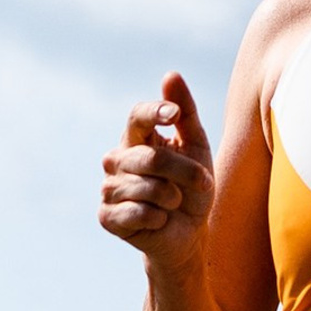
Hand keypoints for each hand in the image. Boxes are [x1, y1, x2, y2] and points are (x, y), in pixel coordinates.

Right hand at [99, 73, 215, 273]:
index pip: (138, 116)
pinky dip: (159, 219)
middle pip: (151, 157)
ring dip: (173, 198)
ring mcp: (108, 188)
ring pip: (146, 187)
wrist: (188, 235)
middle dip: (184, 172)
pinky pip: (138, 213)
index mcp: (136, 139)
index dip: (154, 113)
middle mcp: (116, 159)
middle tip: (203, 183)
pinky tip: (159, 221)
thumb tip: (170, 75)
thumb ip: (185, 113)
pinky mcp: (107, 216)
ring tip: (175, 203)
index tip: (173, 115)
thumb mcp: (196, 148)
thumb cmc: (192, 189)